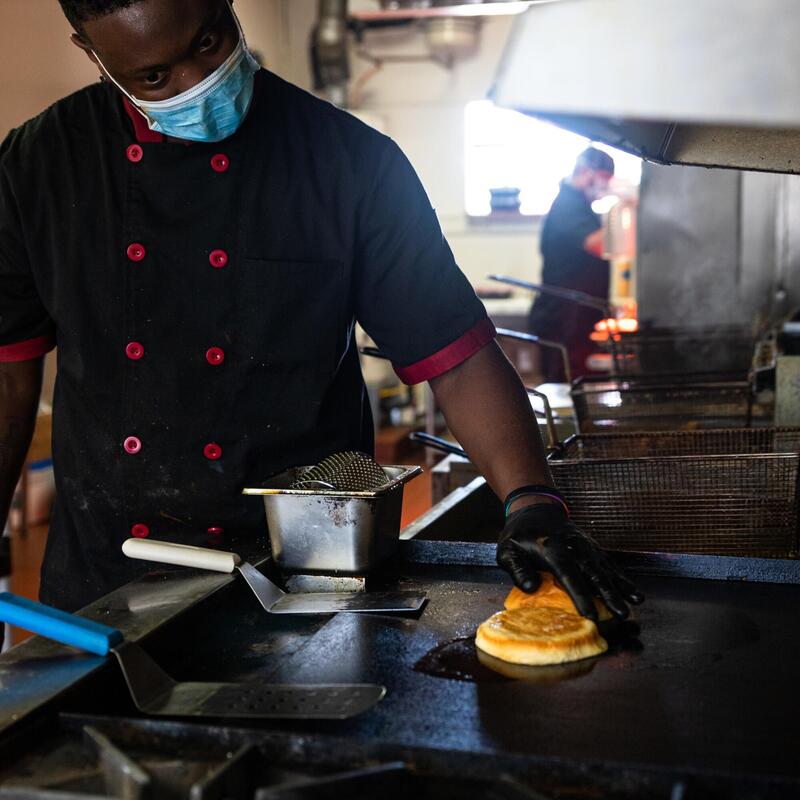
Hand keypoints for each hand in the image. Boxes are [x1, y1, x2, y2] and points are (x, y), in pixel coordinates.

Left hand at [496, 503, 643, 620]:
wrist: (536, 510)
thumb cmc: (520, 535)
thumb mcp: (507, 550)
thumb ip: (517, 569)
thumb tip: (530, 588)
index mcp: (551, 549)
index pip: (567, 574)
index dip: (579, 595)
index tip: (589, 615)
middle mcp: (573, 547)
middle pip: (593, 573)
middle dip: (609, 595)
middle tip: (622, 614)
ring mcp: (586, 547)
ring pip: (606, 569)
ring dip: (621, 587)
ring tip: (635, 603)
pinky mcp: (594, 549)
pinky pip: (610, 565)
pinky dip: (623, 578)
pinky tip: (634, 593)